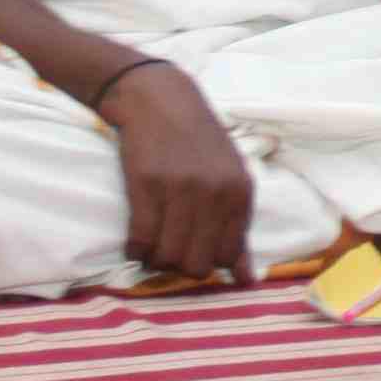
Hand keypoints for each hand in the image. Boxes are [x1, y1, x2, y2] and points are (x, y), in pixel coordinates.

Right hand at [97, 62, 262, 282]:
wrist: (159, 100)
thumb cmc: (199, 142)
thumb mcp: (230, 178)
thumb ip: (238, 228)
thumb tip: (245, 280)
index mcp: (240, 192)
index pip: (228, 255)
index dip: (209, 263)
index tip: (194, 254)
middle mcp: (214, 192)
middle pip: (197, 263)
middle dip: (181, 267)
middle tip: (170, 254)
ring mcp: (180, 189)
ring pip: (168, 256)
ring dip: (156, 261)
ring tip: (152, 248)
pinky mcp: (146, 185)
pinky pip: (141, 240)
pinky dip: (136, 250)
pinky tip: (136, 244)